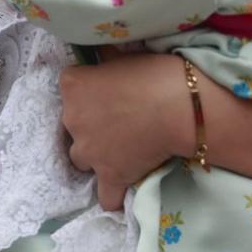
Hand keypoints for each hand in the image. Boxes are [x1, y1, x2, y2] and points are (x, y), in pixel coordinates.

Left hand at [59, 53, 193, 209]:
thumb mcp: (125, 57)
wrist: (180, 107)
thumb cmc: (156, 74)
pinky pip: (106, 195)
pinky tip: (122, 188)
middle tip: (118, 118)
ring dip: (96, 154)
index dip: (89, 90)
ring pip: (82, 158)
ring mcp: (89, 151)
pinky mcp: (110, 176)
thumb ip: (107, 62)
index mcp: (73, 86)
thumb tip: (103, 56)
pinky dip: (113, 194)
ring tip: (121, 149)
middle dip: (90, 123)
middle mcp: (72, 119)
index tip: (107, 90)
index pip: (70, 86)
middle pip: (72, 124)